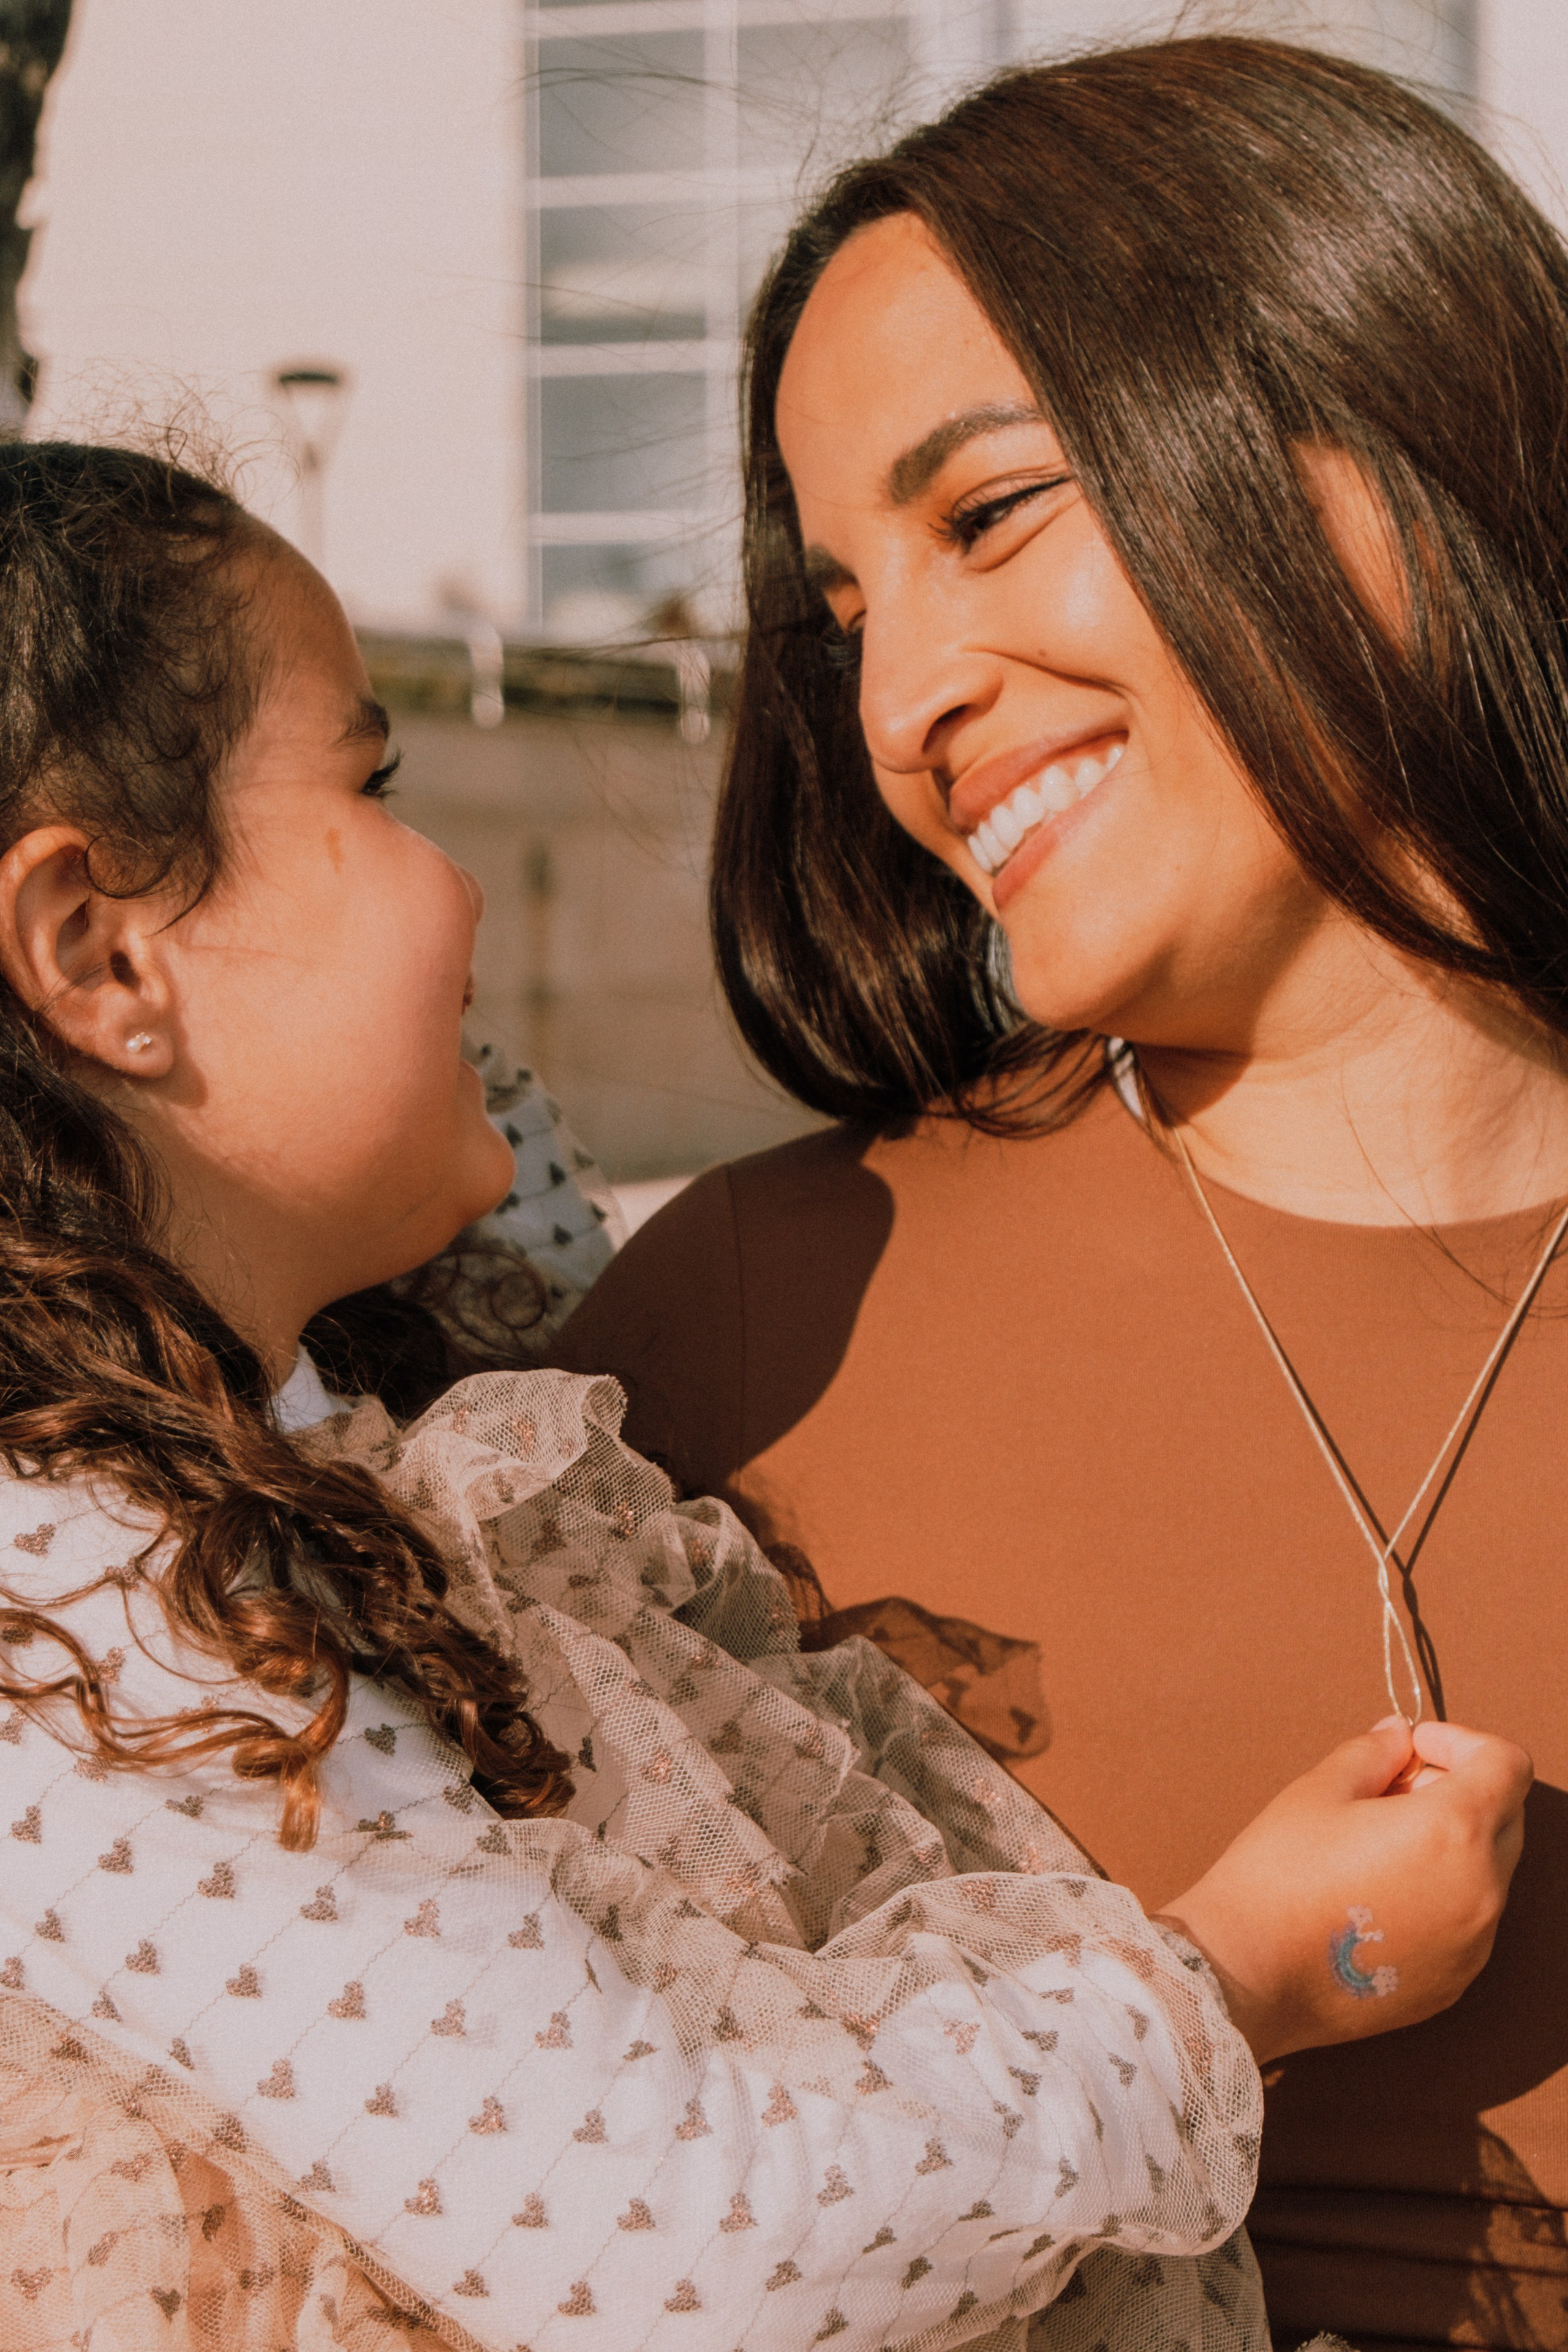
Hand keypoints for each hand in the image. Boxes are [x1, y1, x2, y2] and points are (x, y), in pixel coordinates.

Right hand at [1157, 1718, 1531, 2064]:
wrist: (1249, 1975)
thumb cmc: (1278, 1875)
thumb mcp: (1319, 1791)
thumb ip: (1374, 1754)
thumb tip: (1399, 1738)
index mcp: (1453, 1832)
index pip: (1506, 1765)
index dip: (1462, 1741)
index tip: (1414, 1748)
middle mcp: (1482, 1892)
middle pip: (1505, 1816)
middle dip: (1458, 1789)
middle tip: (1391, 1790)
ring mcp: (1473, 1946)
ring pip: (1488, 1871)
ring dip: (1451, 1843)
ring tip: (1378, 1845)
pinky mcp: (1454, 1983)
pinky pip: (1468, 1920)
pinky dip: (1441, 1893)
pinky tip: (1377, 1894)